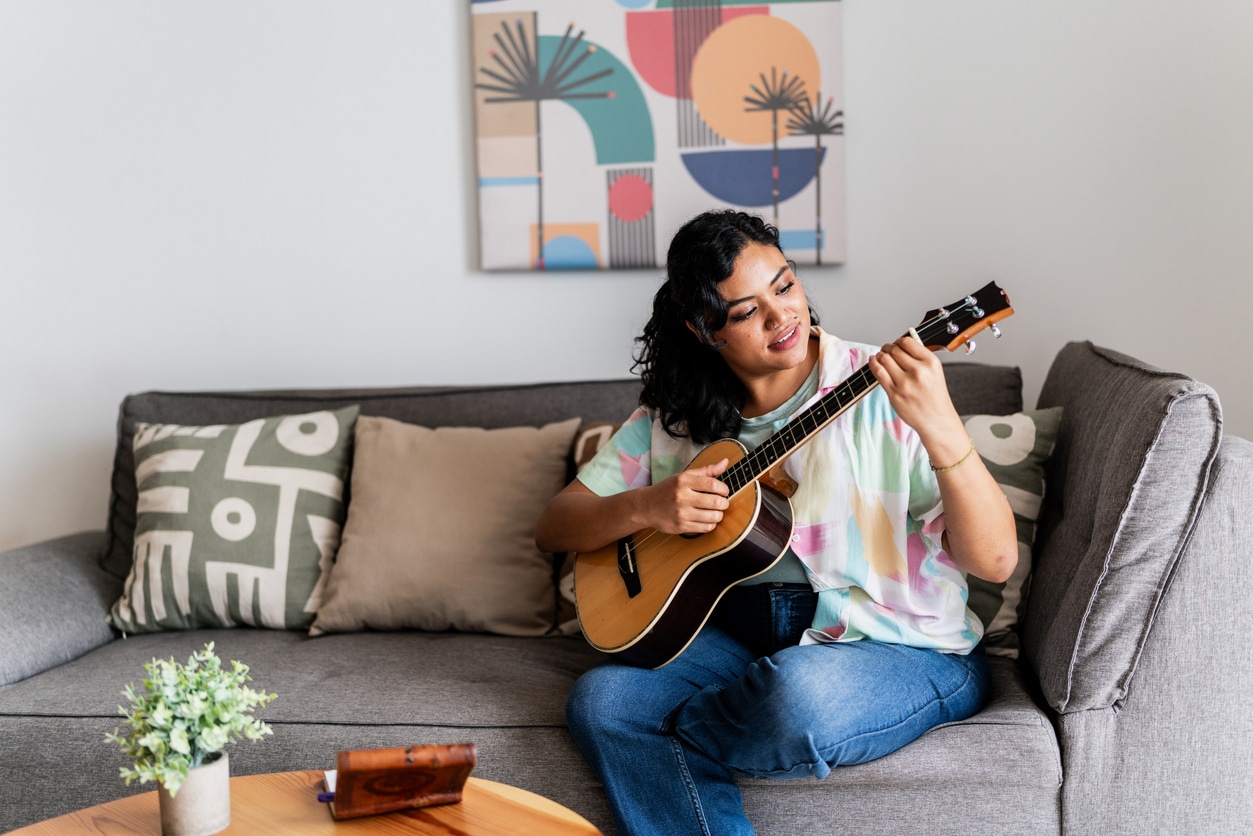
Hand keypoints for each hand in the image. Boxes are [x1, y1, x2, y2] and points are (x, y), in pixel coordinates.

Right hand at [642, 458, 730, 534]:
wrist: (646, 506)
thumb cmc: (668, 490)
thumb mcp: (684, 476)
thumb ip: (706, 471)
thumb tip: (725, 462)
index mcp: (683, 481)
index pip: (712, 484)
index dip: (723, 489)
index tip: (724, 491)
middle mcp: (682, 497)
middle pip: (715, 502)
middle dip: (724, 503)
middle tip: (722, 502)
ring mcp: (681, 513)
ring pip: (712, 517)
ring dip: (719, 515)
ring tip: (715, 511)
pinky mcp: (681, 526)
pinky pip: (705, 528)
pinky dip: (711, 524)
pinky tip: (706, 519)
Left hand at [867, 336, 966, 458]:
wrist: (936, 420)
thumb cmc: (935, 396)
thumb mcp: (935, 371)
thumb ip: (920, 357)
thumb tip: (900, 344)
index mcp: (930, 363)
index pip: (907, 342)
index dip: (898, 341)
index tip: (896, 344)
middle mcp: (918, 371)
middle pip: (893, 350)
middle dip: (887, 348)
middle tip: (886, 350)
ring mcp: (905, 383)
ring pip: (883, 359)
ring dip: (879, 355)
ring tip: (880, 357)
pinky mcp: (894, 394)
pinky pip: (878, 373)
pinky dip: (873, 364)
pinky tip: (874, 362)